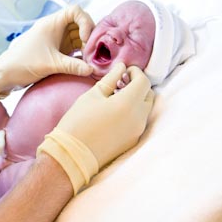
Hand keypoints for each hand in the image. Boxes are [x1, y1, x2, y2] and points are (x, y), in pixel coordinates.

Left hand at [0, 5, 94, 98]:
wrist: (5, 74)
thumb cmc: (23, 63)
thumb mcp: (50, 64)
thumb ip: (72, 66)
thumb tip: (92, 70)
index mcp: (52, 23)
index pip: (75, 11)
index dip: (85, 22)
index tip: (85, 39)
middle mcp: (56, 28)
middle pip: (80, 24)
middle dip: (89, 36)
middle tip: (90, 52)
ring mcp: (57, 40)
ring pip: (79, 37)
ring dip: (86, 46)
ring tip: (89, 60)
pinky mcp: (57, 51)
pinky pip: (74, 48)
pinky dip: (80, 54)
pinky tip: (84, 65)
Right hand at [37, 63, 154, 193]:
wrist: (73, 154)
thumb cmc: (79, 121)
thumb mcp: (93, 95)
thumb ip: (110, 79)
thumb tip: (121, 67)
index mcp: (129, 103)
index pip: (144, 81)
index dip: (136, 73)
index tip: (124, 71)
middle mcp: (139, 117)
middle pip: (149, 95)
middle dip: (138, 85)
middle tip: (121, 83)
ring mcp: (137, 131)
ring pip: (145, 109)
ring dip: (136, 100)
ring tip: (116, 98)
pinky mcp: (133, 141)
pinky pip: (139, 122)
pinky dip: (133, 113)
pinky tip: (115, 113)